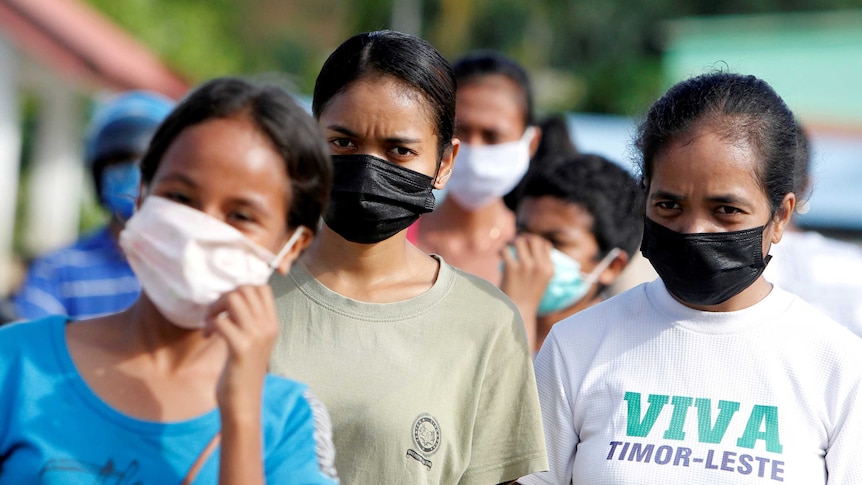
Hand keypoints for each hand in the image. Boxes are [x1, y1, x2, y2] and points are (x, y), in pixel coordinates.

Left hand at [205, 285, 278, 414]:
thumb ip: (249, 321)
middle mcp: (268, 327)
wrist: (244, 402)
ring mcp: (256, 337)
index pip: (262, 288)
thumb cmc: (243, 372)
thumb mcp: (254, 343)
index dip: (240, 289)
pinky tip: (207, 336)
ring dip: (215, 307)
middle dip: (223, 297)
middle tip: (215, 314)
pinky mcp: (241, 348)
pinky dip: (209, 324)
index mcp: (272, 324)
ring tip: (210, 322)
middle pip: (245, 289)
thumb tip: (232, 298)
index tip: (228, 307)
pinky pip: (221, 321)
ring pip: (234, 299)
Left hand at [500, 233, 553, 352]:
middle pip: (533, 239)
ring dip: (512, 242)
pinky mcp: (512, 268)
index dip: (534, 242)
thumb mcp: (540, 281)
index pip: (545, 244)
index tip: (526, 245)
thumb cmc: (526, 298)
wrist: (516, 314)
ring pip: (520, 241)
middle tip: (515, 243)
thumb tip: (529, 246)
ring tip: (507, 248)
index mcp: (549, 269)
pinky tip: (499, 255)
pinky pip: (505, 249)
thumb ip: (539, 264)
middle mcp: (539, 266)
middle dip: (524, 238)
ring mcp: (526, 266)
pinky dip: (501, 250)